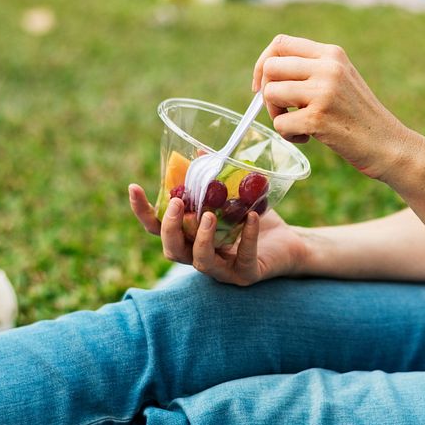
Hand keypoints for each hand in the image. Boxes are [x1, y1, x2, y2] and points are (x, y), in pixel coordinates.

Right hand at [129, 184, 307, 285]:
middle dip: (170, 227)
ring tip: (209, 215)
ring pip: (201, 261)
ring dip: (201, 238)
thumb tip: (200, 151)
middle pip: (172, 250)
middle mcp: (200, 256)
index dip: (142, 211)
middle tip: (178, 203)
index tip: (134, 187)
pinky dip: (247, 237)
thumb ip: (214, 179)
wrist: (290, 242)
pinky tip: (252, 217)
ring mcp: (223, 269)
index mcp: (190, 237)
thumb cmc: (255, 219)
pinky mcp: (246, 274)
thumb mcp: (234, 196)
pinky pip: (243, 258)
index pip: (157, 229)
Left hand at [252, 34, 413, 180]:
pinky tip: (308, 138)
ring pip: (271, 94)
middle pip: (271, 68)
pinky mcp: (319, 119)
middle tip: (282, 111)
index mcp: (332, 53)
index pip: (280, 43)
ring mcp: (324, 92)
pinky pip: (280, 123)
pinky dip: (289, 135)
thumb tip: (266, 74)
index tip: (263, 85)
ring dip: (277, 115)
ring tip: (298, 126)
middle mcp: (328, 67)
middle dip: (267, 93)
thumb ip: (311, 70)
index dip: (263, 63)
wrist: (389, 144)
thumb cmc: (360, 116)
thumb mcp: (340, 79)